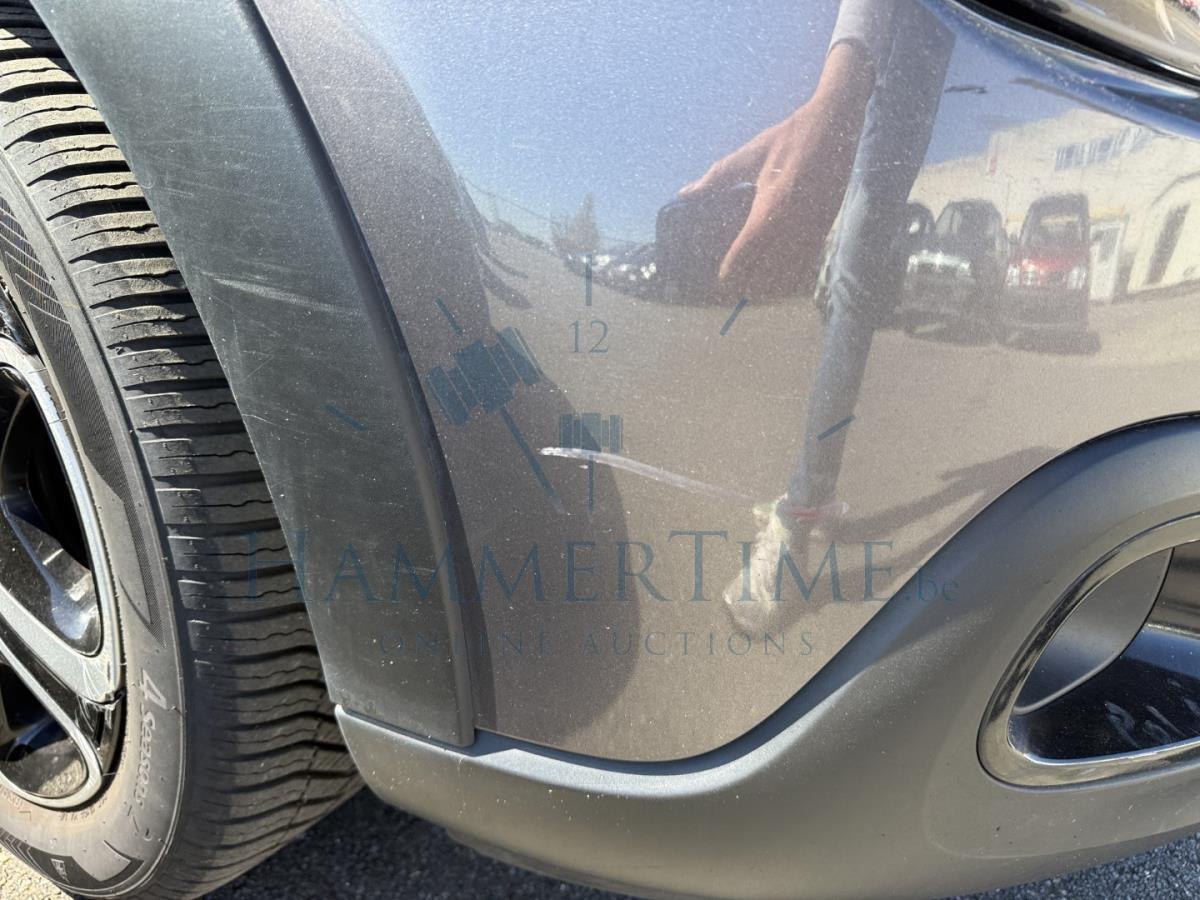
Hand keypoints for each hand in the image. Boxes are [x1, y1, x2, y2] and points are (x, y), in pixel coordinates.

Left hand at [680, 41, 874, 298]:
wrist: (835, 126)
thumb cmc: (788, 138)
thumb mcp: (750, 155)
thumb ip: (717, 177)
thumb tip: (685, 193)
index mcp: (772, 205)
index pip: (747, 248)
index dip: (732, 268)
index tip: (721, 279)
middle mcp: (794, 222)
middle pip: (768, 268)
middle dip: (750, 282)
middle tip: (734, 291)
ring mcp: (813, 227)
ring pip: (791, 271)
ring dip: (772, 285)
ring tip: (755, 292)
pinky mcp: (826, 227)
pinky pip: (809, 262)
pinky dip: (794, 276)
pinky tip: (782, 282)